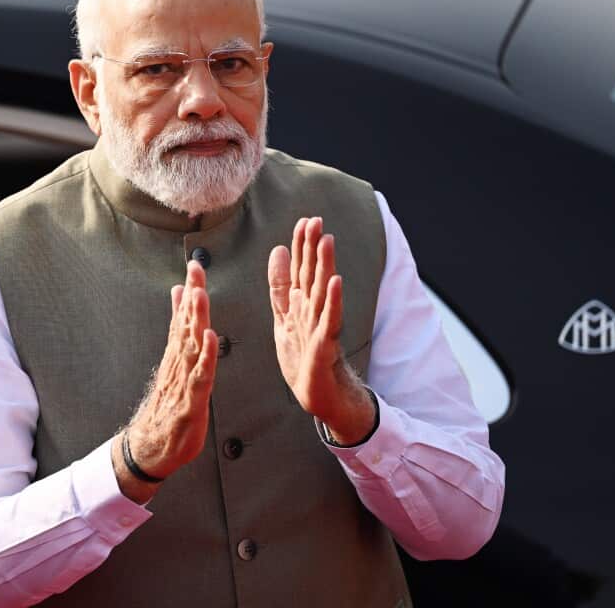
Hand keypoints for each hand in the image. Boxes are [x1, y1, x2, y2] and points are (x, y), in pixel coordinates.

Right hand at [114, 261, 218, 501]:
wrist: (151, 446)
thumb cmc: (168, 405)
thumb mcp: (175, 364)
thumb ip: (178, 330)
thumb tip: (178, 297)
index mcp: (178, 354)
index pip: (184, 317)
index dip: (189, 290)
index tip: (194, 265)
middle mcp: (179, 363)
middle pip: (186, 325)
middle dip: (192, 295)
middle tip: (194, 269)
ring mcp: (183, 381)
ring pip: (191, 346)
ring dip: (195, 319)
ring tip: (199, 294)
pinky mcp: (191, 400)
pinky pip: (200, 375)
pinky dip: (205, 356)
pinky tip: (210, 338)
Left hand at [267, 217, 374, 443]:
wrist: (317, 394)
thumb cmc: (302, 356)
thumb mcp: (284, 315)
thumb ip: (281, 285)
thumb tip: (278, 250)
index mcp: (300, 303)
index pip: (300, 269)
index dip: (301, 246)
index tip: (304, 220)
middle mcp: (312, 310)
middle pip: (311, 273)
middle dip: (312, 247)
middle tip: (315, 220)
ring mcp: (320, 326)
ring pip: (321, 291)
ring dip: (324, 265)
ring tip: (326, 240)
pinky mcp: (325, 344)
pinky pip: (330, 320)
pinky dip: (333, 301)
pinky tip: (336, 282)